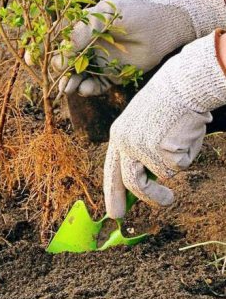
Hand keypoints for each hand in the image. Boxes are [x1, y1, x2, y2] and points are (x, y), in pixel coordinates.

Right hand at [52, 0, 225, 96]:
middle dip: (57, 71)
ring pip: (77, 77)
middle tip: (59, 75)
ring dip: (70, 83)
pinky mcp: (113, 75)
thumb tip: (58, 57)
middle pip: (63, 62)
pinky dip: (88, 89)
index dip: (41, 50)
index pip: (54, 41)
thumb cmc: (132, 13)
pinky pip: (95, 86)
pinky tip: (86, 89)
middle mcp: (87, 45)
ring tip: (69, 88)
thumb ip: (77, 36)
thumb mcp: (99, 18)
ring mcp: (99, 61)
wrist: (164, 24)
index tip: (31, 59)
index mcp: (80, 27)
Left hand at [104, 31, 225, 218]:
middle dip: (145, 200)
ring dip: (165, 186)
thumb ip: (141, 151)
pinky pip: (178, 166)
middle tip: (162, 205)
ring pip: (158, 177)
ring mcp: (142, 147)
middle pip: (129, 182)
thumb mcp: (145, 126)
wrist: (181, 85)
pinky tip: (185, 137)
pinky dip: (187, 156)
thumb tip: (147, 182)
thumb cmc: (168, 105)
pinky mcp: (161, 150)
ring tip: (175, 174)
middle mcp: (125, 143)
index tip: (115, 213)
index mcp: (118, 136)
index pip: (111, 170)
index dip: (113, 193)